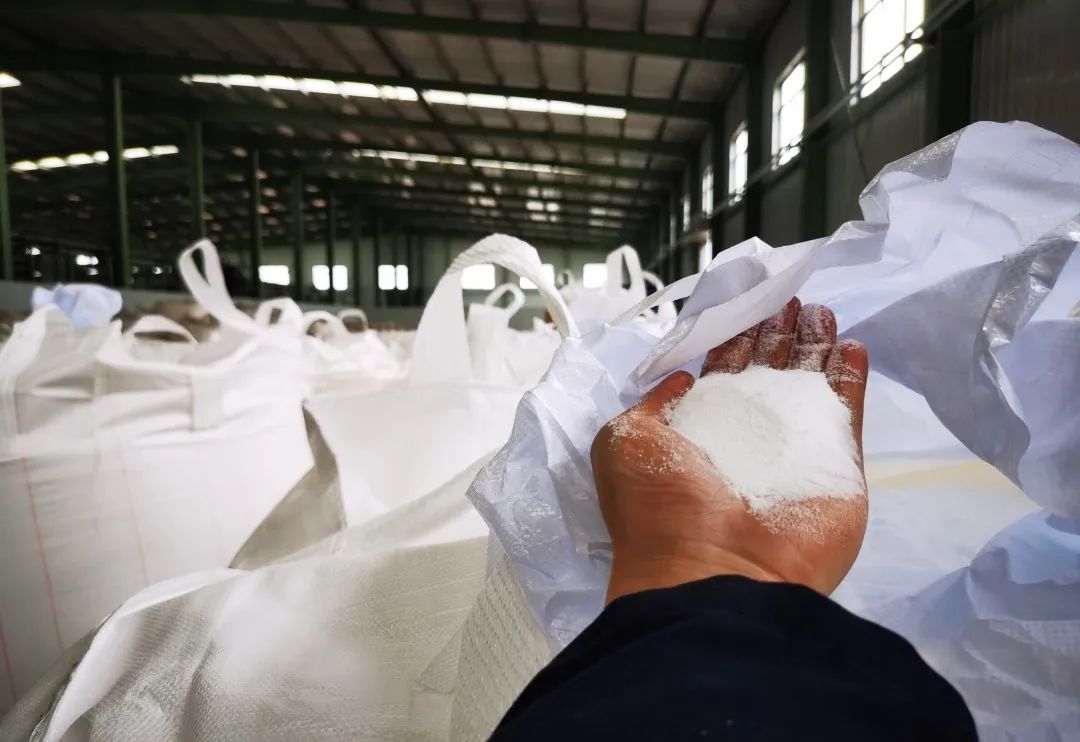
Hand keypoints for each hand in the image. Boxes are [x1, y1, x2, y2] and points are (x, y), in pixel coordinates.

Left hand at [591, 298, 868, 601]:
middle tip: (793, 299)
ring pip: (810, 386)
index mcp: (696, 431)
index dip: (737, 339)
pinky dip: (850, 379)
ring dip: (817, 347)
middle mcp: (745, 439)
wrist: (713, 571)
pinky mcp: (837, 466)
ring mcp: (794, 452)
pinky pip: (846, 413)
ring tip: (824, 311)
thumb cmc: (660, 506)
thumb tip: (685, 378)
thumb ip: (653, 403)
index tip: (751, 304)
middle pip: (769, 374)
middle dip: (780, 335)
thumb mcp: (625, 442)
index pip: (723, 373)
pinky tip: (852, 344)